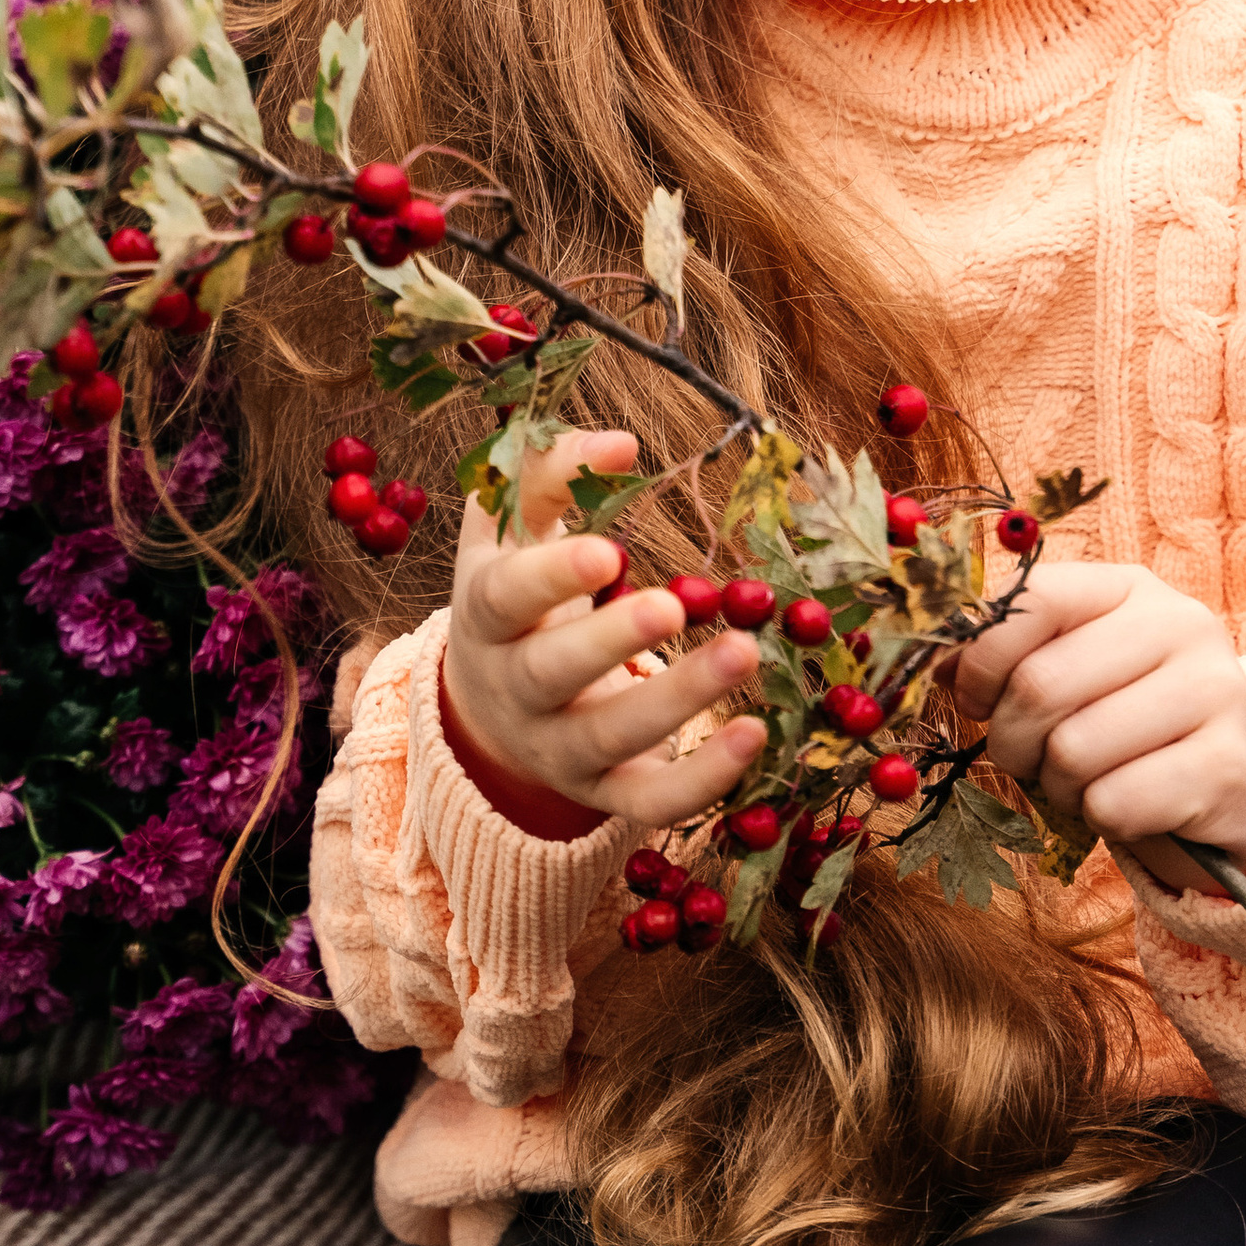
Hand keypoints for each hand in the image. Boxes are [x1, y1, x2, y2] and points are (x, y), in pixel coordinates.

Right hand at [442, 429, 767, 830]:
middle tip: (675, 605)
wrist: (494, 706)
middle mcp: (515, 690)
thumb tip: (623, 443)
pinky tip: (757, 735)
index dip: (553, 578)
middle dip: (613, 641)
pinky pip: (650, 802)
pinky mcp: (605, 793)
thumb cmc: (516, 594)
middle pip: (554, 672)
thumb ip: (555, 471)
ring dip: (680, 699)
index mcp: (487, 615)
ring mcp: (558, 749)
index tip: (610, 550)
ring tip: (745, 652)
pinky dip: (704, 781)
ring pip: (611, 736)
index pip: (507, 598)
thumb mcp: (512, 527)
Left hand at [951, 561, 1245, 868]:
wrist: (1223, 794)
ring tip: (1088, 781)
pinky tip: (1131, 806)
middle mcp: (1183, 625)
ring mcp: (1216, 691)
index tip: (977, 699)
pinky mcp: (1228, 766)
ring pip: (1073, 751)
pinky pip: (1114, 804)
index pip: (1031, 599)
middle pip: (1041, 683)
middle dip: (1014, 740)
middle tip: (1031, 758)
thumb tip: (935, 662)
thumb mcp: (1071, 672)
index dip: (981, 660)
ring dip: (1059, 786)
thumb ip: (1007, 653)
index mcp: (1132, 589)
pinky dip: (1102, 819)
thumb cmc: (1125, 728)